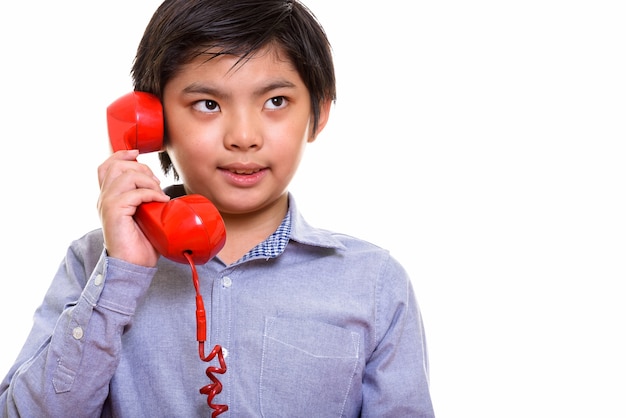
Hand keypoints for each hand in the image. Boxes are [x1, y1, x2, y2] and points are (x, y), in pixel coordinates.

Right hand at [97, 150, 170, 266]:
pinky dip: (151, 194)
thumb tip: (160, 187)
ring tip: (159, 195)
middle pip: (117, 166)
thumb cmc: (140, 244)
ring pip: (126, 176)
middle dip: (142, 169)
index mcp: (109, 197)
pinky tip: (161, 202)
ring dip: (148, 182)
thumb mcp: (143, 216)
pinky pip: (134, 193)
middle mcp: (104, 198)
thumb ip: (144, 199)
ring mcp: (107, 204)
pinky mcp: (114, 212)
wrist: (133, 266)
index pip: (107, 166)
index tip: (138, 154)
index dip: (121, 155)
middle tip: (156, 184)